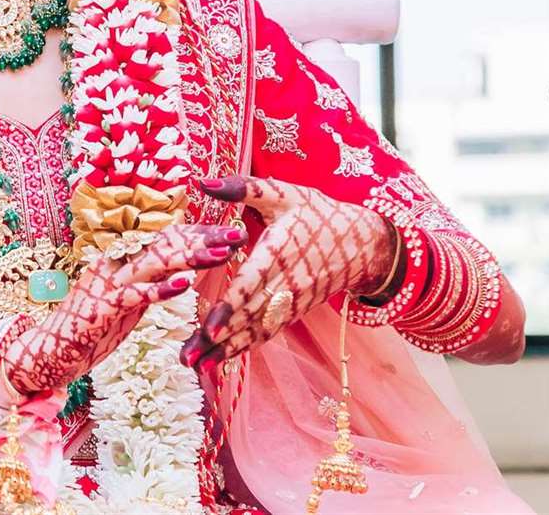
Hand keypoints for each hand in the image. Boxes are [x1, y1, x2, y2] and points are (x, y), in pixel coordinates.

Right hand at [2, 221, 246, 394]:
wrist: (51, 350)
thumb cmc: (90, 327)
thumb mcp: (126, 299)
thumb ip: (147, 282)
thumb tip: (177, 270)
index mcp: (123, 259)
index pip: (166, 237)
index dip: (199, 232)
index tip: (228, 230)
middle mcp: (117, 263)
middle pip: (166, 243)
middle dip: (204, 238)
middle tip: (238, 234)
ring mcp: (110, 282)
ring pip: (156, 261)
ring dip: (191, 255)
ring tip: (222, 252)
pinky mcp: (106, 306)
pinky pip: (137, 294)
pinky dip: (162, 288)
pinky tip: (185, 284)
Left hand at [180, 175, 396, 372]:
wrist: (361, 244)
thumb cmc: (317, 213)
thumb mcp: (282, 193)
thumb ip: (241, 187)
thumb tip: (201, 181)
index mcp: (278, 251)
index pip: (251, 285)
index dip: (231, 308)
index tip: (210, 328)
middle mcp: (284, 283)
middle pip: (247, 316)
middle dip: (217, 339)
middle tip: (186, 357)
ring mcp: (291, 302)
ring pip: (255, 330)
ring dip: (226, 350)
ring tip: (196, 367)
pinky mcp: (293, 311)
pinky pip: (267, 333)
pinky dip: (244, 348)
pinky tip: (221, 362)